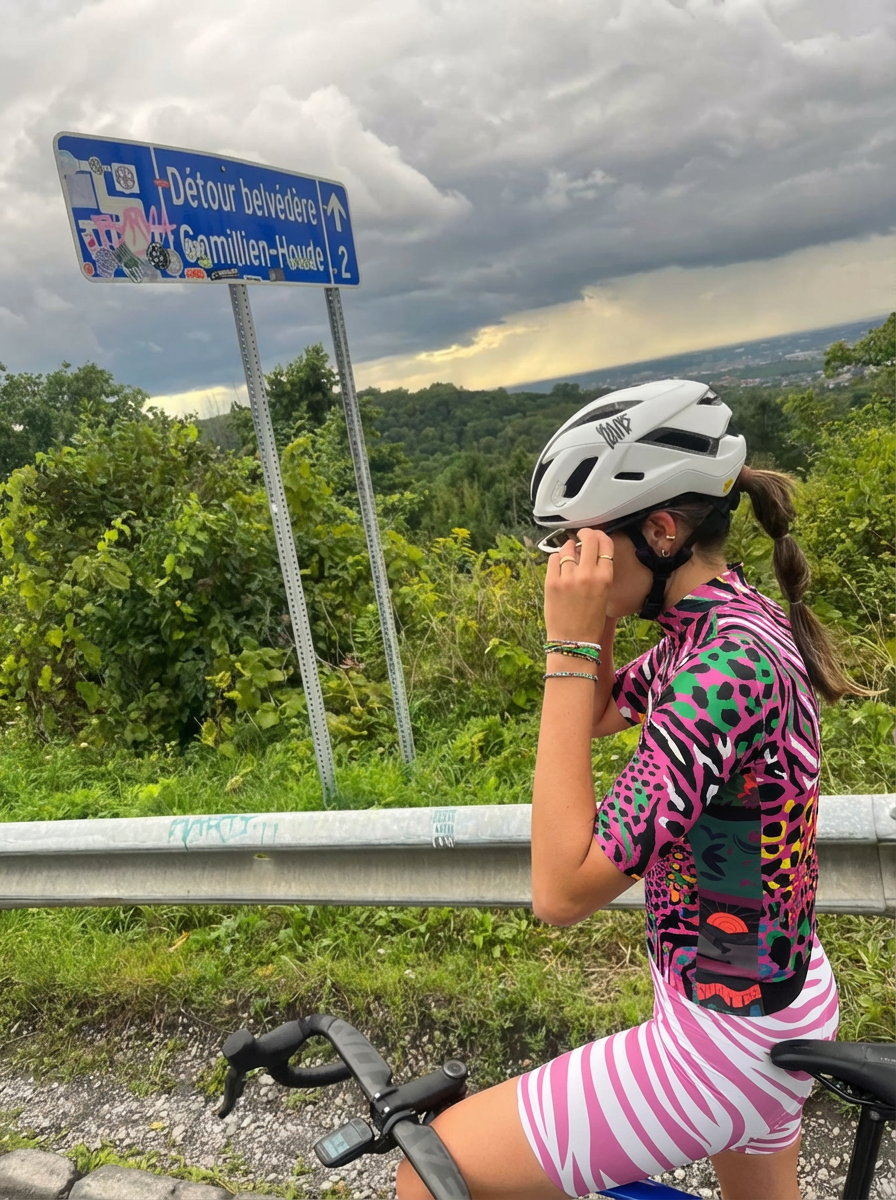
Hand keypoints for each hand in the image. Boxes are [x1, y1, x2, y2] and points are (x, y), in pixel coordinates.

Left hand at [544, 528, 613, 642]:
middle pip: (589, 539)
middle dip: (585, 533)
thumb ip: (599, 573)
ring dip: (568, 548)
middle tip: (581, 534)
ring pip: (567, 548)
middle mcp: (588, 575)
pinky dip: (556, 559)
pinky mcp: (551, 582)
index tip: (595, 534)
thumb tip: (589, 553)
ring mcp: (568, 578)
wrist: (573, 642)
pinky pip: (553, 559)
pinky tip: (559, 565)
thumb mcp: (604, 595)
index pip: (606, 545)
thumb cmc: (590, 622)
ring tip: (568, 555)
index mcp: (605, 578)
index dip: (600, 536)